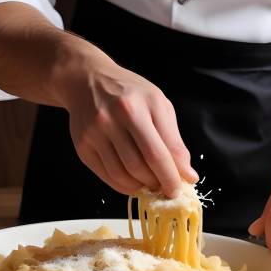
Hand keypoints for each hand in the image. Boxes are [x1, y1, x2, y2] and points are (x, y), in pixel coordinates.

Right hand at [58, 47, 197, 196]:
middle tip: (165, 188)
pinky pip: (107, 176)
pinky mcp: (82, 146)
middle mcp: (113, 119)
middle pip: (140, 167)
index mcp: (137, 107)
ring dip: (140, 187)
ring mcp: (94, 134)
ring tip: (150, 184)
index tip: (179, 190)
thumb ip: (174, 140)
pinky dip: (124, 186)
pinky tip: (133, 182)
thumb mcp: (158, 105)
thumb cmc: (130, 93)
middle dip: (157, 183)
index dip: (172, 177)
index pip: (159, 153)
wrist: (87, 80)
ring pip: (122, 175)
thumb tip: (187, 175)